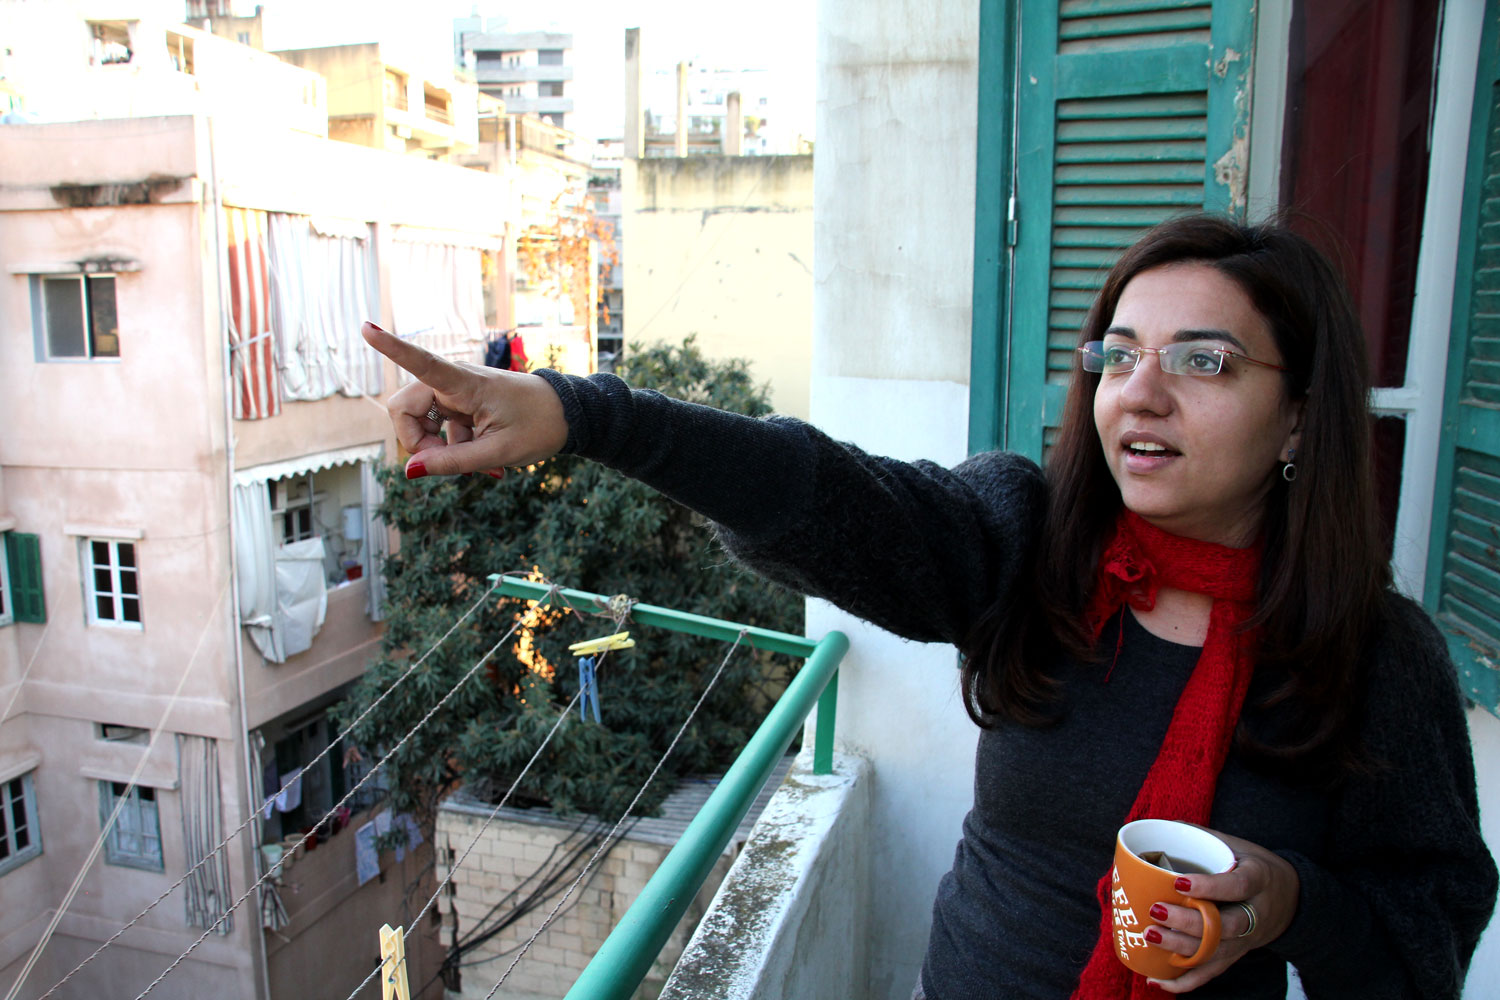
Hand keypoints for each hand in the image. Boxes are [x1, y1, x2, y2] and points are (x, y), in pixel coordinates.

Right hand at [361, 322, 568, 478]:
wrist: (568, 415)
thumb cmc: (540, 427)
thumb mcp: (498, 452)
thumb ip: (453, 461)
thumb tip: (410, 470)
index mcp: (466, 383)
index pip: (423, 362)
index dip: (391, 347)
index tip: (366, 327)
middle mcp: (454, 381)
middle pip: (404, 408)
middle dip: (416, 441)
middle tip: (445, 463)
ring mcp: (456, 392)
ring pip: (419, 421)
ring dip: (437, 447)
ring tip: (477, 462)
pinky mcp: (461, 403)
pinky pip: (438, 427)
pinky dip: (453, 447)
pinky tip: (482, 458)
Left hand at [1144, 828, 1300, 992]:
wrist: (1292, 899)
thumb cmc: (1256, 867)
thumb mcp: (1239, 846)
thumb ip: (1204, 837)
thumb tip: (1162, 823)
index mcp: (1258, 881)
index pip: (1237, 886)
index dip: (1210, 887)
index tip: (1178, 882)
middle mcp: (1255, 914)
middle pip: (1225, 927)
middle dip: (1189, 922)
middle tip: (1156, 911)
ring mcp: (1246, 939)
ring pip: (1215, 952)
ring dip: (1181, 949)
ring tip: (1150, 936)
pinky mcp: (1236, 955)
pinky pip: (1211, 973)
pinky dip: (1184, 981)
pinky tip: (1156, 979)